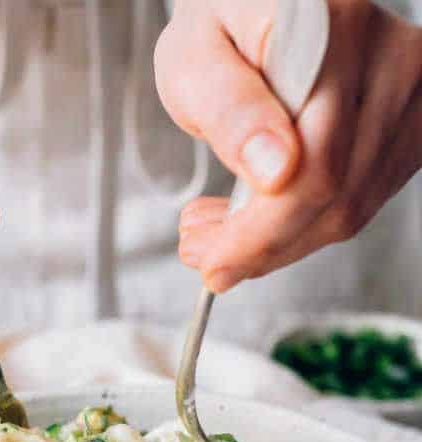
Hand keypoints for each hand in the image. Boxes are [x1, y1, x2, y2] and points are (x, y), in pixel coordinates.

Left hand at [154, 0, 421, 291]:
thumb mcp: (194, 58)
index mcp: (331, 30)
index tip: (213, 261)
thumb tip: (276, 171)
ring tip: (223, 233)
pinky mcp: (409, 125)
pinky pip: (362, 201)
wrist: (262, 5)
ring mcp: (408, 93)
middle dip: (263, 246)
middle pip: (338, 196)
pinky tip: (261, 216)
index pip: (315, 163)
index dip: (262, 230)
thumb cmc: (223, 22)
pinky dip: (305, 226)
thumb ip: (229, 109)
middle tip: (205, 255)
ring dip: (280, 243)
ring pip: (351, 210)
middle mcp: (387, 57)